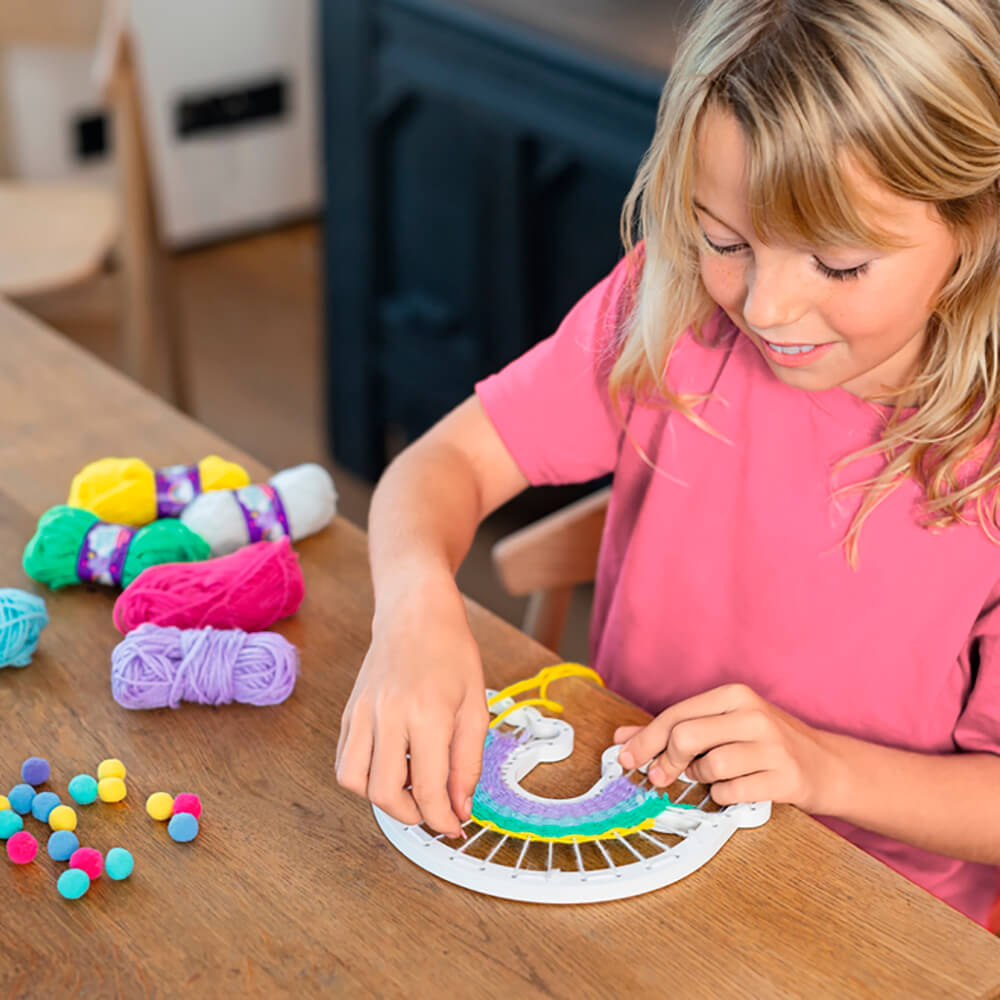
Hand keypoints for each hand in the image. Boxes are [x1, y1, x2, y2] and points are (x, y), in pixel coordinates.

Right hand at [335, 577, 489, 838]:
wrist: (416, 611)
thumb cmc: (451, 650)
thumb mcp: (475, 705)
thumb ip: (468, 761)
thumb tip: (461, 806)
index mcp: (427, 714)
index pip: (429, 789)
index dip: (443, 819)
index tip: (454, 827)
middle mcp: (388, 715)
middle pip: (384, 793)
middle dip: (412, 815)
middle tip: (433, 810)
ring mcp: (362, 713)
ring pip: (354, 781)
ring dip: (381, 799)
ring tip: (409, 789)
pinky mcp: (349, 711)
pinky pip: (344, 760)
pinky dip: (362, 777)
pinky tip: (390, 768)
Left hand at [614, 683, 839, 812]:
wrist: (828, 766)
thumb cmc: (766, 745)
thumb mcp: (722, 726)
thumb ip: (673, 730)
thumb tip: (623, 739)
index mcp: (734, 696)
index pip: (675, 715)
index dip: (644, 740)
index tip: (625, 759)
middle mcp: (753, 715)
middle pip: (685, 737)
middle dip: (666, 762)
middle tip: (658, 777)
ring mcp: (772, 746)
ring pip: (709, 767)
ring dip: (702, 779)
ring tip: (716, 776)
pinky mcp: (785, 779)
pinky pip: (732, 792)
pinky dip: (724, 796)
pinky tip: (736, 788)